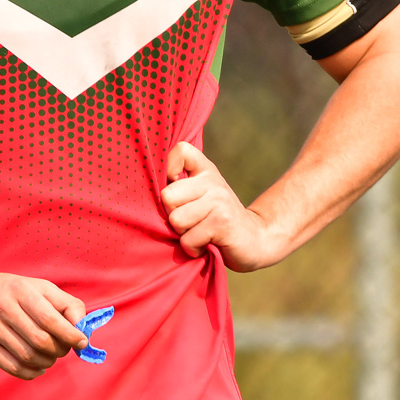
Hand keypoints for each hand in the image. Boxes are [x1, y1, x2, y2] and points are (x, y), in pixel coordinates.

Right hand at [0, 267, 86, 379]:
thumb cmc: (13, 291)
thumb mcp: (40, 287)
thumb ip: (67, 305)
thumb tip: (83, 330)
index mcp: (21, 291)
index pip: (50, 320)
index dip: (70, 335)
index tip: (81, 342)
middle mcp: (2, 308)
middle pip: (40, 341)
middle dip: (59, 350)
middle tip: (64, 349)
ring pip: (27, 357)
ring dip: (47, 362)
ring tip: (51, 356)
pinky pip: (12, 367)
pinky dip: (31, 372)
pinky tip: (38, 366)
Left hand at [161, 142, 285, 271]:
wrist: (256, 240)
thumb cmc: (218, 220)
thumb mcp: (201, 195)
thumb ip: (180, 186)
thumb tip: (144, 188)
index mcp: (206, 170)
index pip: (181, 150)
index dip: (169, 169)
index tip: (178, 190)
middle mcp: (213, 181)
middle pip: (167, 196)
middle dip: (173, 216)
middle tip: (191, 222)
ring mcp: (219, 201)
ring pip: (176, 220)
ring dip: (184, 235)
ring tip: (199, 233)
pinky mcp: (222, 223)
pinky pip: (188, 240)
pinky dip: (193, 249)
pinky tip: (206, 245)